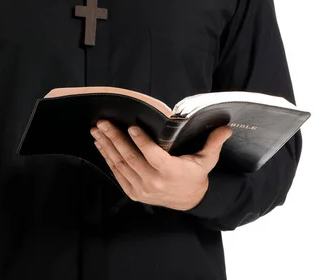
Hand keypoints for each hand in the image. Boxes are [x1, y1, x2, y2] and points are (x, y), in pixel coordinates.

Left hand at [90, 120, 232, 210]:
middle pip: (130, 158)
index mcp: (171, 172)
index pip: (154, 156)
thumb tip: (226, 127)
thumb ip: (213, 143)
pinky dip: (107, 158)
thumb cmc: (195, 174)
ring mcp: (141, 189)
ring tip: (97, 130)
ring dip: (106, 146)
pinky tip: (100, 144)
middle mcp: (154, 182)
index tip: (131, 126)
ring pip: (119, 164)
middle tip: (103, 122)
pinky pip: (116, 173)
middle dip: (114, 138)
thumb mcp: (207, 160)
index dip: (142, 142)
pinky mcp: (132, 192)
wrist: (187, 200)